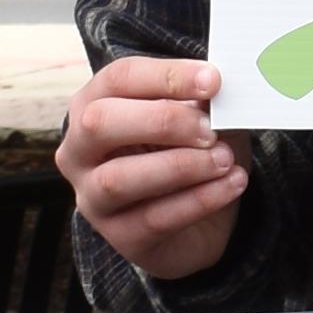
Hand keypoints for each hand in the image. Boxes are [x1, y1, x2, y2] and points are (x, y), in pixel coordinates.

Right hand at [61, 53, 246, 277]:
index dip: (166, 76)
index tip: (213, 81)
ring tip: (226, 159)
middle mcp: (80, 151)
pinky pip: (154, 218)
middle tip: (210, 128)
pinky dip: (199, 199)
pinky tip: (233, 184)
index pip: (118, 79)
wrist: (198, 224)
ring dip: (180, 166)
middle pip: (100, 123)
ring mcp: (93, 197)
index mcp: (94, 105)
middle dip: (162, 121)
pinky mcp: (120, 236)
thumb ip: (204, 102)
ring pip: (119, 178)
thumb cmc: (190, 154)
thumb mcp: (200, 120)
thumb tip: (222, 89)